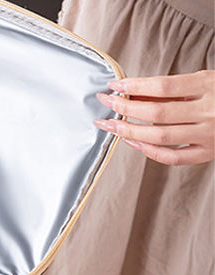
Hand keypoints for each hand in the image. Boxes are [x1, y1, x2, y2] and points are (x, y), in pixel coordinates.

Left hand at [94, 70, 214, 165]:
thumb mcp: (204, 81)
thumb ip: (172, 90)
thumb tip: (133, 94)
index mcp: (210, 85)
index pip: (164, 86)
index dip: (136, 86)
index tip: (115, 86)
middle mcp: (210, 111)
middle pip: (158, 113)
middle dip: (126, 108)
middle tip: (105, 103)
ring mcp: (208, 135)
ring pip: (160, 137)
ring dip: (129, 131)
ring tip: (110, 125)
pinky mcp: (207, 153)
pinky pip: (172, 157)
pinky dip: (149, 151)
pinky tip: (132, 142)